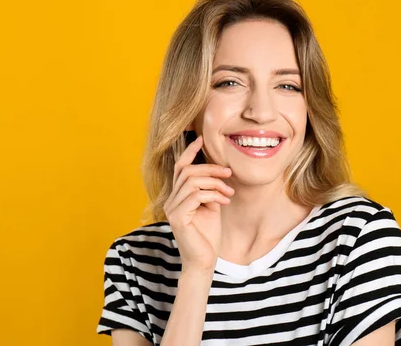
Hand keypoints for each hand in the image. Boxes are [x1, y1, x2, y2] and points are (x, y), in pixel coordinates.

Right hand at [162, 134, 233, 273]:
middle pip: (187, 171)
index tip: (201, 139)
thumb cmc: (209, 236)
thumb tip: (218, 172)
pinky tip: (224, 202)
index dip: (189, 152)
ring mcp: (172, 209)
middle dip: (210, 168)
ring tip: (229, 193)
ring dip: (215, 183)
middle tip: (229, 173)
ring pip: (192, 182)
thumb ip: (210, 189)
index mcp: (178, 197)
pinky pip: (195, 196)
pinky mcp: (178, 218)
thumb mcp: (212, 206)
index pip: (180, 168)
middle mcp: (171, 201)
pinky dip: (213, 195)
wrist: (204, 261)